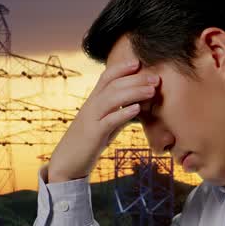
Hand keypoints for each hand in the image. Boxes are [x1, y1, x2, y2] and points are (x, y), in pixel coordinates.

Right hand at [47, 59, 158, 182]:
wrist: (68, 162)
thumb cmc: (89, 142)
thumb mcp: (105, 124)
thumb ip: (118, 113)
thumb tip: (137, 105)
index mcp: (93, 101)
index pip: (106, 77)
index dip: (121, 67)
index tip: (138, 63)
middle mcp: (91, 105)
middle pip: (113, 85)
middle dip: (136, 79)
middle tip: (156, 78)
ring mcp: (91, 119)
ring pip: (112, 98)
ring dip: (134, 92)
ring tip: (152, 90)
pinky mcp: (93, 134)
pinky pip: (109, 120)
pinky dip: (123, 113)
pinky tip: (137, 109)